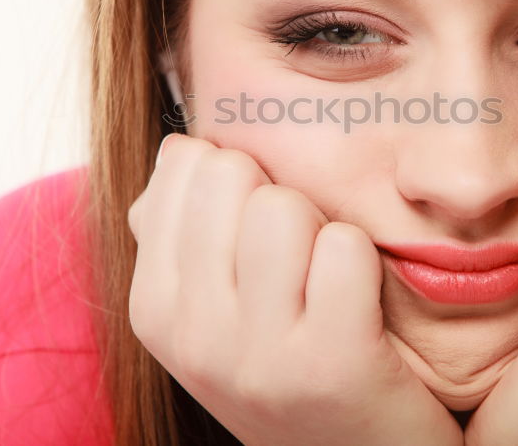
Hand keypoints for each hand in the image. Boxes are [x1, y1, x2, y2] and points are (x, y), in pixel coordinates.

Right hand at [127, 133, 463, 445]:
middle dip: (278, 199)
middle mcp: (191, 334)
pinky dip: (365, 264)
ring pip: (286, 207)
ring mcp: (257, 355)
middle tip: (300, 264)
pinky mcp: (331, 365)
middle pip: (232, 173)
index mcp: (153, 308)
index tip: (258, 239)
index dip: (241, 182)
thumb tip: (178, 149)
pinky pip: (345, 248)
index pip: (186, 163)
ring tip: (328, 287)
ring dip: (322, 232)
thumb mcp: (215, 310)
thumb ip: (184, 230)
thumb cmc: (290, 367)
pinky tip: (361, 309)